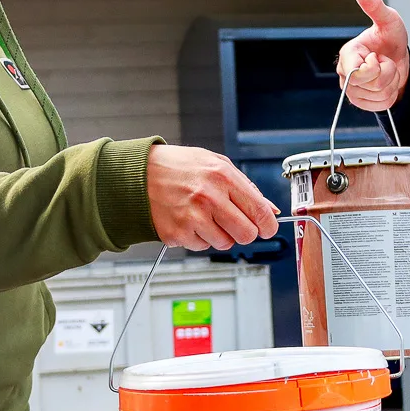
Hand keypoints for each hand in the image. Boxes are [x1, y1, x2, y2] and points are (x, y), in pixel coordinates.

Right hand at [146, 145, 279, 251]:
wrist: (139, 174)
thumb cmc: (178, 167)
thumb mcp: (216, 163)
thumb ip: (246, 186)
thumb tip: (270, 210)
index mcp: (222, 177)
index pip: (260, 211)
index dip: (269, 225)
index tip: (268, 228)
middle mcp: (208, 198)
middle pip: (247, 234)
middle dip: (246, 233)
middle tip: (236, 224)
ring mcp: (192, 217)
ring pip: (225, 244)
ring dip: (220, 235)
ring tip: (205, 216)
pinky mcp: (177, 234)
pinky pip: (201, 247)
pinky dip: (198, 238)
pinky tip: (188, 220)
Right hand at [335, 0, 409, 110]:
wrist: (398, 60)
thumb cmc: (391, 39)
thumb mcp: (389, 20)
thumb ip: (373, 5)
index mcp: (347, 54)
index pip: (357, 71)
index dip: (375, 67)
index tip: (378, 56)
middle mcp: (344, 73)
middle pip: (370, 84)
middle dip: (387, 74)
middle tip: (386, 62)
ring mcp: (351, 90)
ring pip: (377, 96)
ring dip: (390, 84)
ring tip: (386, 71)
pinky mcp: (360, 102)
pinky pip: (379, 106)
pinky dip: (388, 97)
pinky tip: (386, 84)